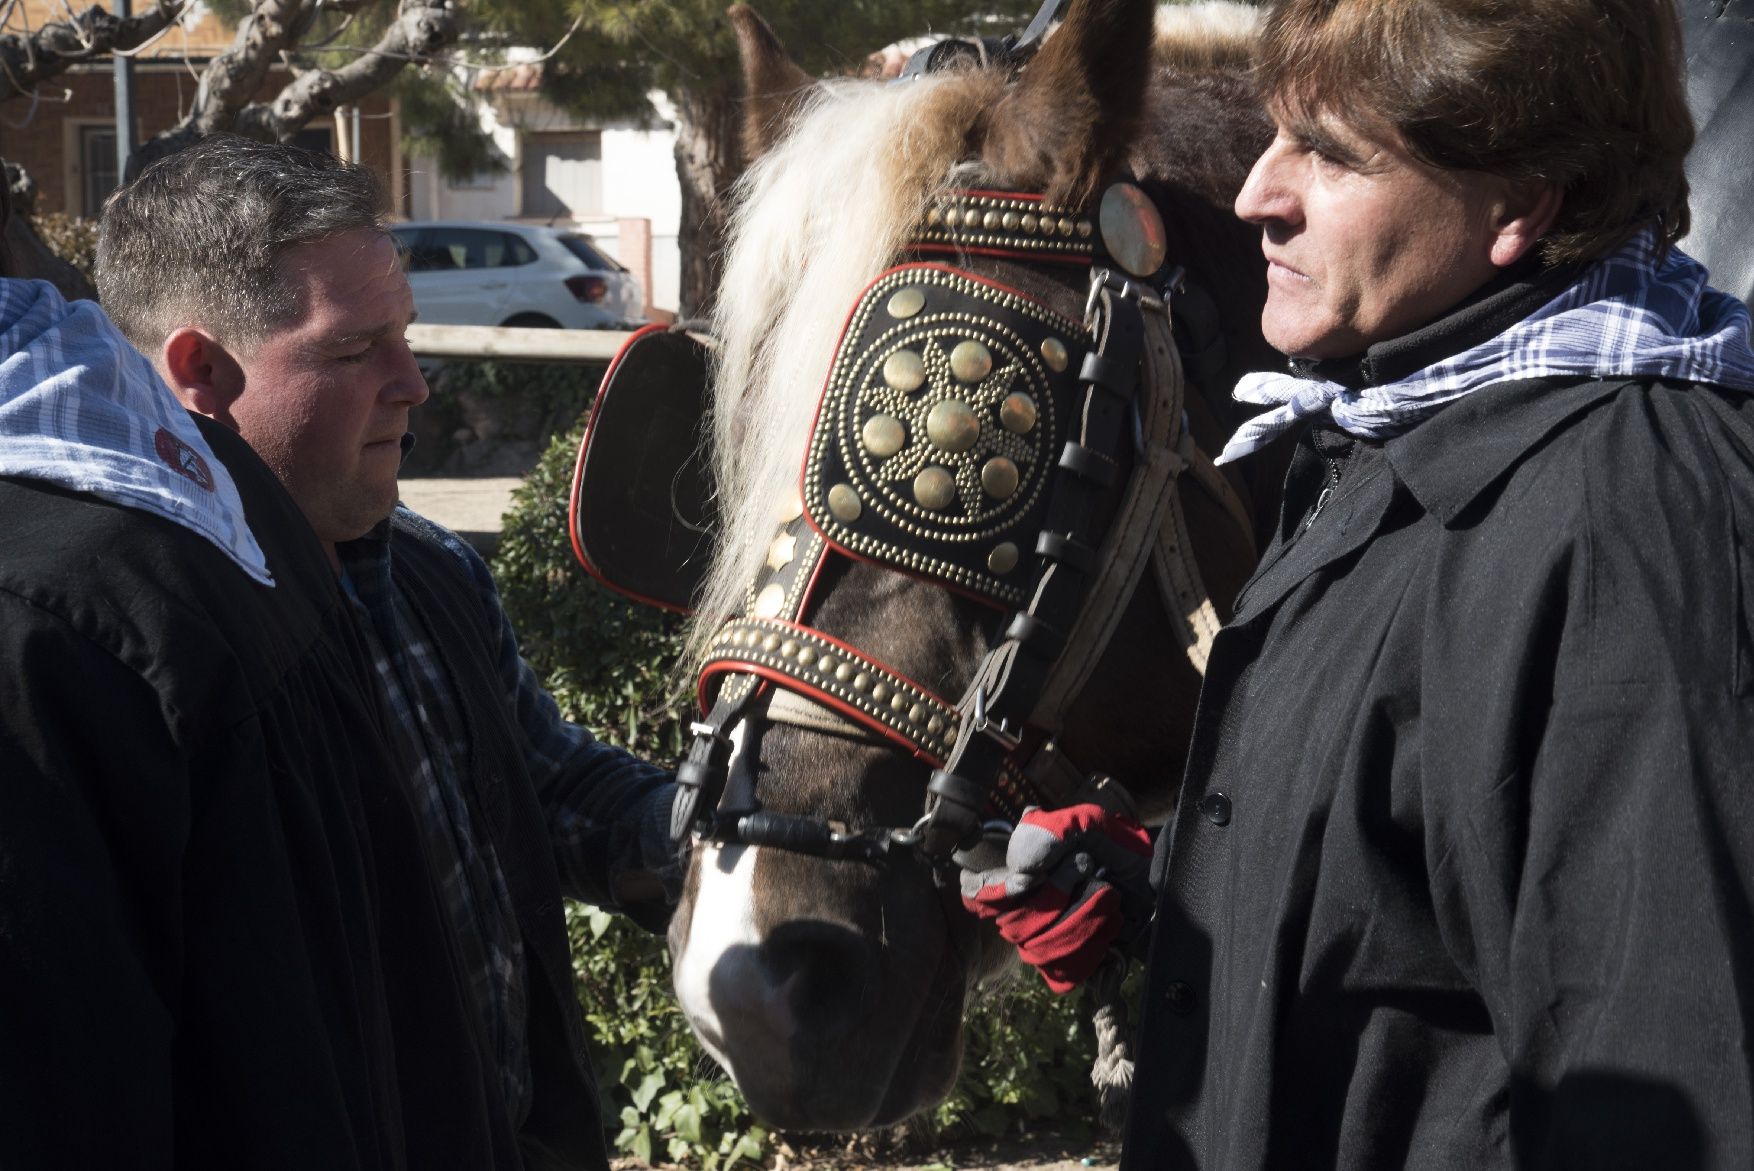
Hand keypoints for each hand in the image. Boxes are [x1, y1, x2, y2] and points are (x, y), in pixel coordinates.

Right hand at [959, 803, 1152, 992]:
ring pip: (1039, 950)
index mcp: (1020, 876)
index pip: (979, 895)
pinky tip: (1110, 932)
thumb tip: (1021, 870)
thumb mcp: (1090, 825)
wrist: (1160, 884)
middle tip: (1089, 874)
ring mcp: (1046, 943)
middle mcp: (1026, 911)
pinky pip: (1062, 973)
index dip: (995, 891)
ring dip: (1083, 921)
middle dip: (1057, 897)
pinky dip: (1092, 950)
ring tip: (1109, 902)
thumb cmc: (1121, 851)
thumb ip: (1052, 831)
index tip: (1027, 879)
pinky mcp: (1070, 968)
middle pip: (1013, 924)